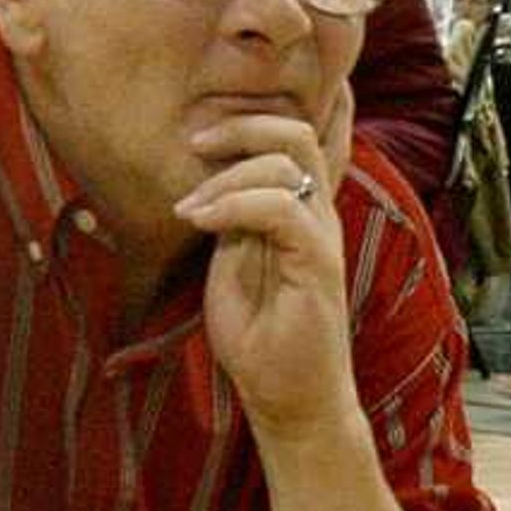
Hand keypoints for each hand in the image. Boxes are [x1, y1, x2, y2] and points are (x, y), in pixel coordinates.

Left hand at [179, 107, 353, 429]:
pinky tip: (201, 220)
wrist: (289, 398)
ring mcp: (321, 237)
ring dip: (229, 172)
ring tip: (189, 208)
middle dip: (242, 124)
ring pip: (289, 161)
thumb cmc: (261, 336)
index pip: (308, 140)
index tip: (223, 114)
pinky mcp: (317, 264)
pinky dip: (233, 205)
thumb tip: (206, 182)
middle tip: (194, 141)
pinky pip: (281, 209)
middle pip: (299, 132)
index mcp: (301, 211)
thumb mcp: (234, 263)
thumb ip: (232, 219)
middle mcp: (318, 215)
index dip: (270, 113)